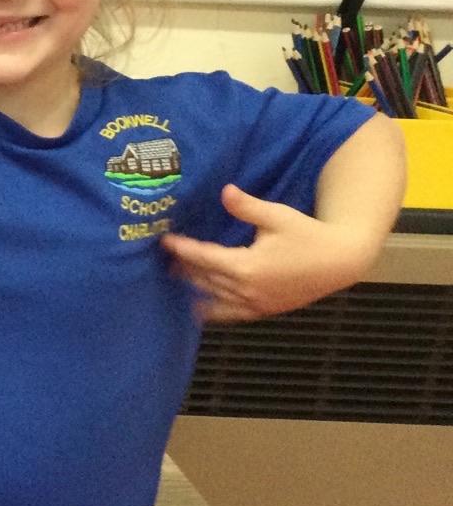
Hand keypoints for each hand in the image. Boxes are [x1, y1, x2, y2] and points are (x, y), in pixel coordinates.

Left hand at [160, 183, 380, 322]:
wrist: (341, 262)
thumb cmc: (309, 235)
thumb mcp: (277, 216)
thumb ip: (247, 207)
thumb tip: (225, 191)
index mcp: (246, 266)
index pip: (203, 257)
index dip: (182, 249)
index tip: (165, 241)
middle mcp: (246, 289)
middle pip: (204, 278)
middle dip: (184, 266)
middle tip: (166, 257)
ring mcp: (255, 303)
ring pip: (214, 296)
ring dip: (194, 287)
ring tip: (176, 276)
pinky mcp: (264, 311)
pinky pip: (231, 315)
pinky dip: (212, 312)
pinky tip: (197, 310)